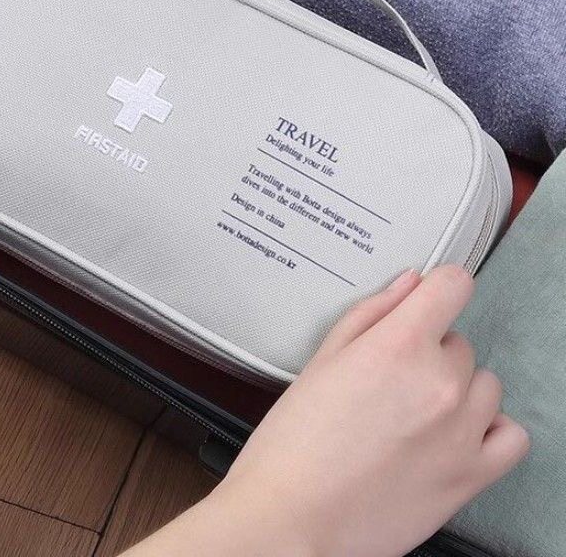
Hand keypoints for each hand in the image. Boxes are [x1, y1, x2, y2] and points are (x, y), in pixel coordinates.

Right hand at [124, 267, 529, 556]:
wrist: (293, 519)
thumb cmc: (293, 443)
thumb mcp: (321, 361)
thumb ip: (371, 314)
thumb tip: (410, 285)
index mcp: (398, 345)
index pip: (453, 285)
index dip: (438, 287)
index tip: (428, 299)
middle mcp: (441, 381)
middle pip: (458, 341)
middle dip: (428, 351)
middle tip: (389, 379)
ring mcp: (463, 430)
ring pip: (484, 383)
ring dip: (456, 388)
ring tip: (414, 412)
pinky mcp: (472, 475)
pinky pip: (510, 434)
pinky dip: (488, 428)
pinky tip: (454, 434)